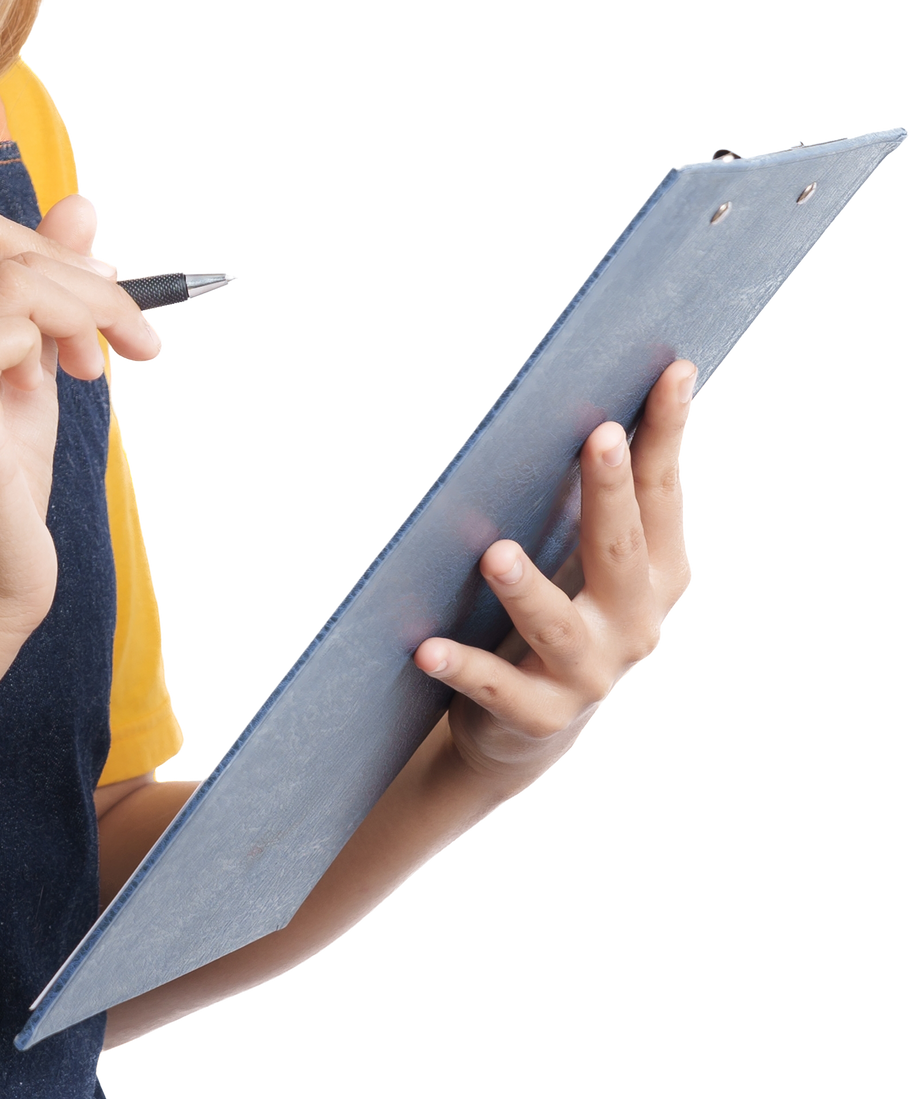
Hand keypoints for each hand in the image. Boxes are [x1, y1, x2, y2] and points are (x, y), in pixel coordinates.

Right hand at [0, 194, 161, 639]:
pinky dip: (53, 342)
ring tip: (103, 369)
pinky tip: (65, 385)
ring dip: (86, 311)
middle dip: (77, 273)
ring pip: (11, 278)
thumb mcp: (30, 369)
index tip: (103, 298)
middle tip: (123, 333)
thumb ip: (48, 289)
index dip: (50, 248)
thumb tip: (81, 206)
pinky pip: (0, 329)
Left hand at [413, 359, 697, 774]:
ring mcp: (591, 674)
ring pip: (558, 626)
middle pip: (621, 551)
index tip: (671, 372)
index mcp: (660, 574)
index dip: (667, 433)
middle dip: (608, 493)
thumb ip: (597, 497)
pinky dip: (463, 667)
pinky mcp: (540, 715)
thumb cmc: (563, 610)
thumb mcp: (591, 558)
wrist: (530, 727)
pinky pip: (498, 689)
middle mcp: (637, 624)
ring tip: (494, 554)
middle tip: (598, 436)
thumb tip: (583, 395)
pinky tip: (426, 648)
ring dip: (526, 589)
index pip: (663, 493)